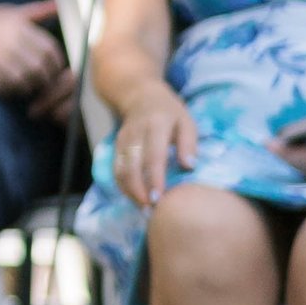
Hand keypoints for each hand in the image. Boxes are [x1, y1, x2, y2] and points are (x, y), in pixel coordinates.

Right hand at [0, 0, 71, 115]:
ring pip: (24, 81)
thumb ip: (40, 10)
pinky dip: (13, 91)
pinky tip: (13, 86)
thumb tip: (61, 3)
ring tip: (30, 84)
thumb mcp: (14, 11)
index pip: (49, 49)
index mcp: (18, 26)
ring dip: (30, 86)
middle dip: (46, 77)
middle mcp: (7, 41)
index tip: (56, 66)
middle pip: (39, 67)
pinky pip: (6, 89)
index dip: (57, 62)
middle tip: (45, 79)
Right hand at [112, 84, 195, 207]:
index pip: (153, 156)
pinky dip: (123, 186)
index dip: (154, 179)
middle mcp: (135, 133)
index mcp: (156, 125)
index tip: (158, 199)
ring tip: (143, 209)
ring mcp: (123, 140)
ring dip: (129, 191)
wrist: (139, 93)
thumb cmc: (169, 112)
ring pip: (120, 169)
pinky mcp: (116, 146)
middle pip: (132, 166)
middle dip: (138, 190)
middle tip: (150, 211)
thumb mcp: (186, 121)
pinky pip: (116, 169)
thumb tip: (189, 167)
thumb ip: (188, 144)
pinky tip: (134, 198)